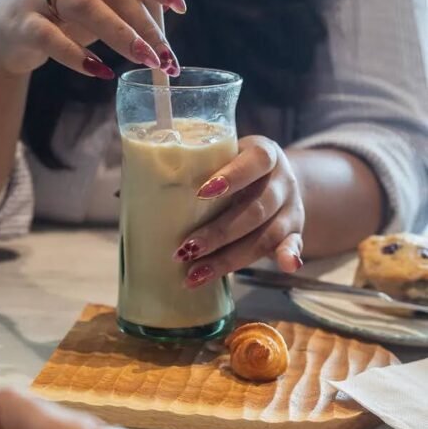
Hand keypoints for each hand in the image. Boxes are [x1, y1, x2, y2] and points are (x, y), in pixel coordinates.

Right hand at [0, 0, 184, 80]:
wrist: (8, 31)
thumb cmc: (63, 15)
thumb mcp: (98, 1)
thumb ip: (130, 0)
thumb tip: (166, 12)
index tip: (179, 7)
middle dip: (145, 25)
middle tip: (164, 57)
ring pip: (85, 6)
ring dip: (120, 36)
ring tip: (144, 62)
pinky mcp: (24, 23)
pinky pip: (52, 39)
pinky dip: (79, 57)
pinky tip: (101, 72)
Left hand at [175, 136, 305, 283]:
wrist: (276, 180)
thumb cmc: (234, 170)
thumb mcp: (222, 159)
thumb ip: (195, 170)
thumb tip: (133, 191)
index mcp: (265, 154)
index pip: (254, 162)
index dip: (232, 177)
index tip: (201, 193)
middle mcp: (282, 181)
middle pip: (256, 209)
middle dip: (218, 233)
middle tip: (186, 249)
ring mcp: (291, 208)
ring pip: (265, 236)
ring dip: (230, 259)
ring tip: (196, 274)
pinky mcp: (294, 232)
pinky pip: (293, 245)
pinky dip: (289, 256)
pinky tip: (286, 266)